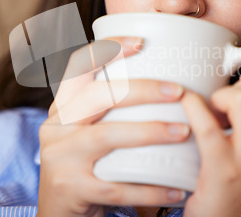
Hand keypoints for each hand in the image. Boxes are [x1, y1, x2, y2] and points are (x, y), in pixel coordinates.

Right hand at [36, 37, 187, 216]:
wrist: (58, 212)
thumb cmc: (85, 164)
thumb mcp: (87, 132)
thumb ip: (112, 112)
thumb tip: (168, 86)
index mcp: (63, 107)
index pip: (78, 66)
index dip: (107, 49)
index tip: (142, 42)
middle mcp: (56, 126)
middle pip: (98, 96)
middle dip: (142, 90)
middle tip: (179, 92)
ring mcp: (60, 157)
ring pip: (107, 136)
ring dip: (150, 132)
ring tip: (184, 132)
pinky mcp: (71, 188)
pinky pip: (116, 187)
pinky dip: (150, 188)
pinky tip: (176, 188)